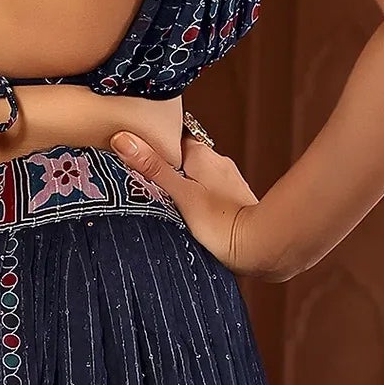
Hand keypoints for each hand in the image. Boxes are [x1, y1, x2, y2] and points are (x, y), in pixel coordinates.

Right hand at [108, 114, 269, 274]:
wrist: (260, 247)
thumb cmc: (221, 223)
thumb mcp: (179, 194)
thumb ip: (152, 168)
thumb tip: (123, 140)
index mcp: (202, 154)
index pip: (172, 137)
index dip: (152, 143)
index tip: (134, 151)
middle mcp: (218, 162)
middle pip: (183, 156)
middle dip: (166, 166)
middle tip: (141, 178)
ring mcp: (228, 181)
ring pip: (196, 175)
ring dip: (182, 184)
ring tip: (162, 199)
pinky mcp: (234, 201)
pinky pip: (208, 192)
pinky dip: (196, 198)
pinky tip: (188, 213)